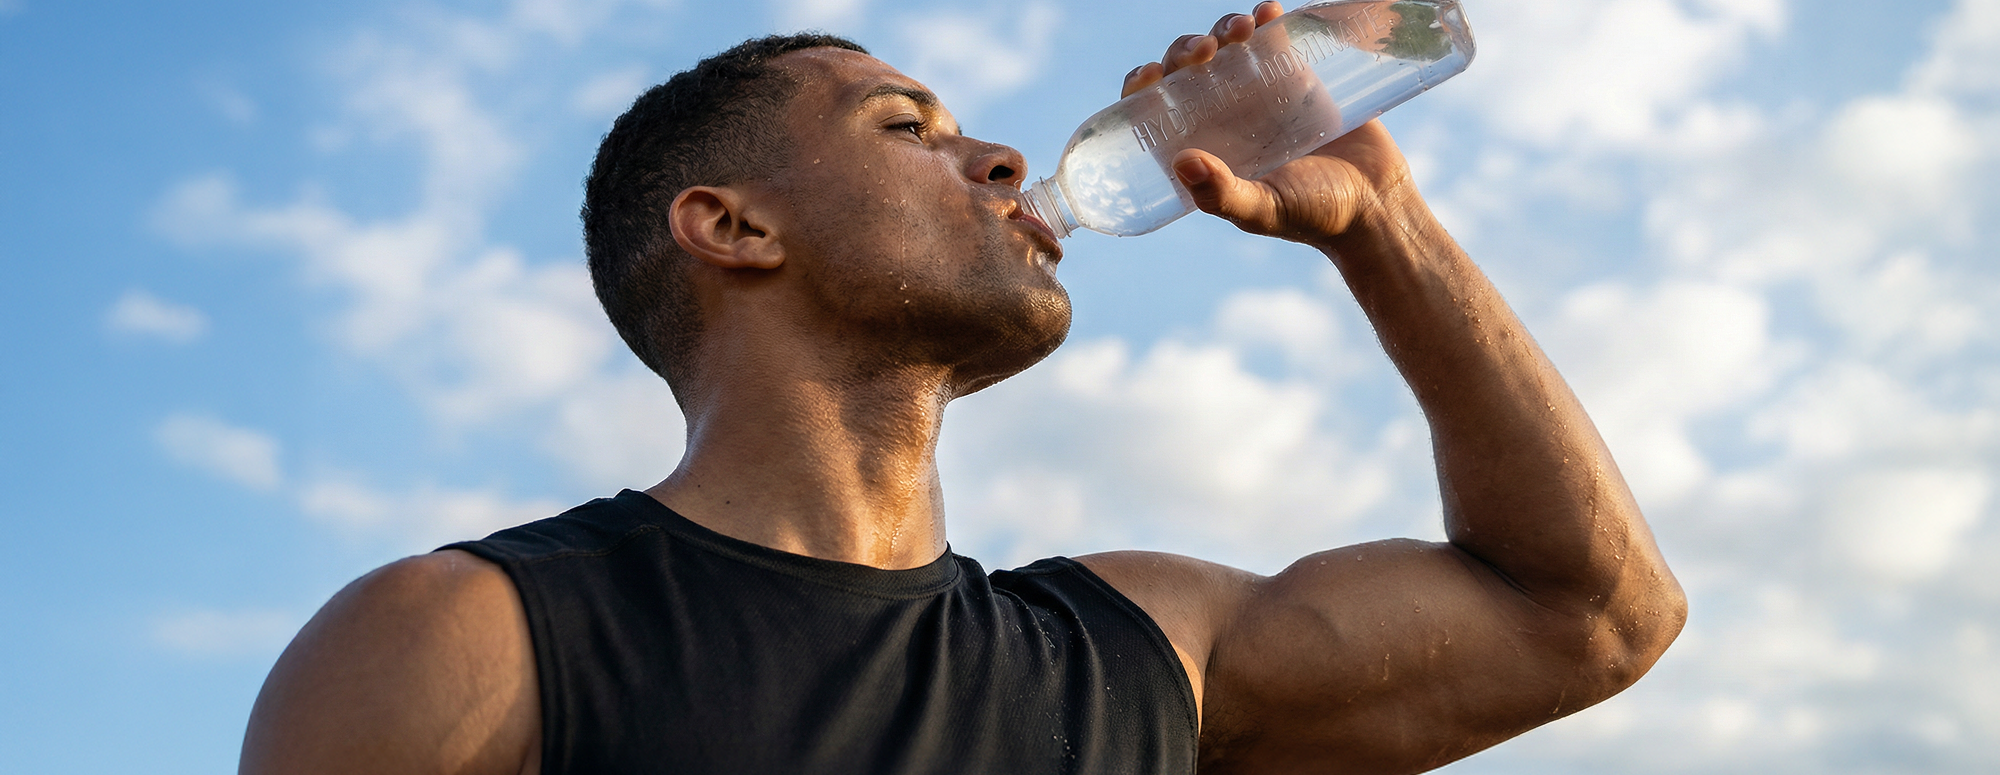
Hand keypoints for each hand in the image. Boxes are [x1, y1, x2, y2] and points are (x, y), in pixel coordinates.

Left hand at [1120, 1, 1421, 248]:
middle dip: (1185, 50)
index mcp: (1202, 148)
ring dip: (1223, 29)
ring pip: (1224, 47)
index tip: (1151, 74)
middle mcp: (1223, 119)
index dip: (1143, 86)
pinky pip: (1272, 38)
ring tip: (1241, 29)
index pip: (1154, 109)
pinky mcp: (1297, 76)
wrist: (1376, 202)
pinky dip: (1265, 19)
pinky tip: (1267, 11)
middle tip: (1203, 49)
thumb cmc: (1314, 216)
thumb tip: (1181, 161)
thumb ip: (1223, 195)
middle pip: (1186, 70)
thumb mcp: (1264, 211)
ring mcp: (1259, 95)